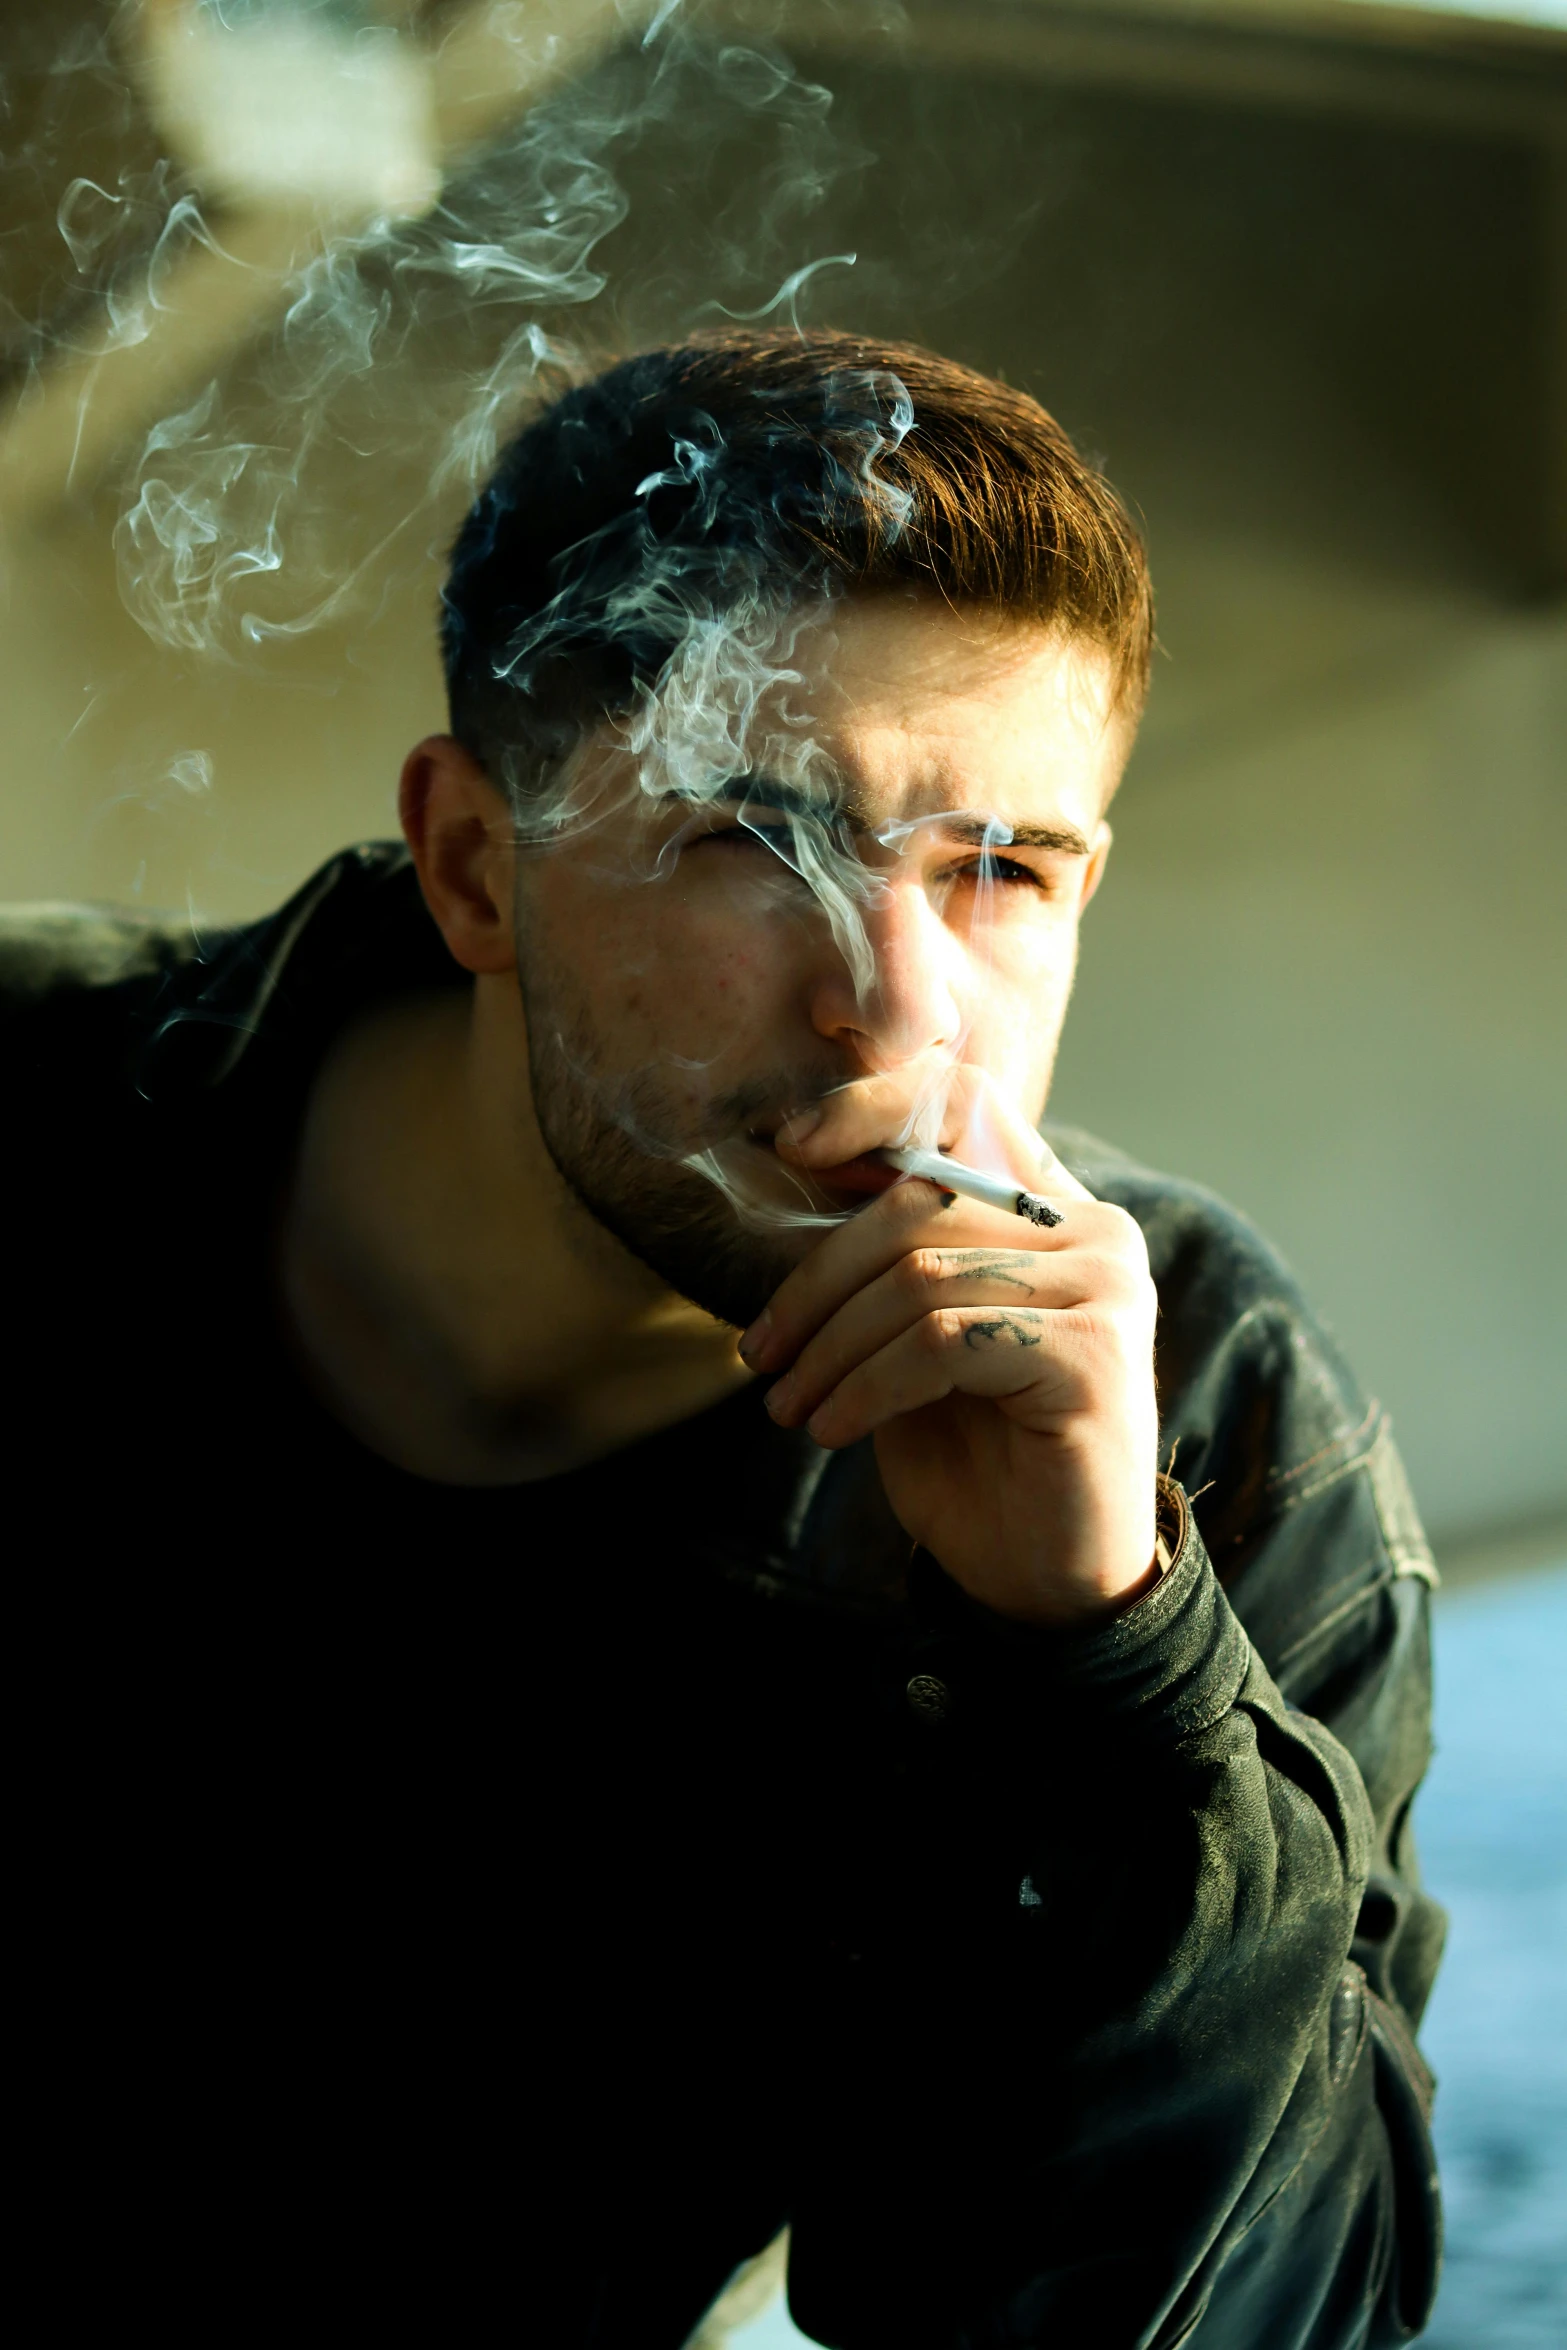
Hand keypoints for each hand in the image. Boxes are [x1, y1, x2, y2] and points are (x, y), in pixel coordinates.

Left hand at [740, 1072, 1159, 1626]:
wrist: (1046, 1581)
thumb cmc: (976, 1455)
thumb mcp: (915, 1339)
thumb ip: (891, 1259)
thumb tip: (802, 1162)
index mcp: (1054, 1209)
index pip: (966, 1104)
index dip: (873, 1107)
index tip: (791, 1146)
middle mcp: (1094, 1232)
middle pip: (920, 1203)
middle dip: (817, 1282)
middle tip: (760, 1356)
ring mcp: (1106, 1287)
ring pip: (919, 1278)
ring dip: (830, 1350)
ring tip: (790, 1407)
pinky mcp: (1094, 1353)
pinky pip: (942, 1343)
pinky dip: (866, 1387)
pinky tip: (834, 1431)